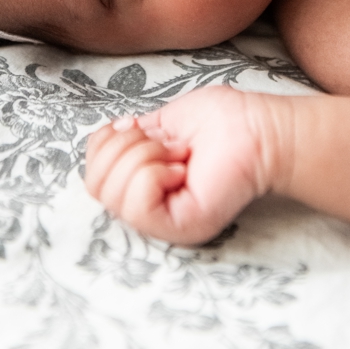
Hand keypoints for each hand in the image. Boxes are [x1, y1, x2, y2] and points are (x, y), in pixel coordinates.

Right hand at [83, 87, 276, 245]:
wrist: (258, 129)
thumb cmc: (222, 121)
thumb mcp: (159, 120)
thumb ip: (128, 137)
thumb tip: (109, 139)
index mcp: (140, 185)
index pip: (91, 173)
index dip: (109, 142)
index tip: (146, 129)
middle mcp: (148, 209)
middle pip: (93, 185)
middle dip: (125, 148)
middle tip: (168, 144)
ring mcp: (163, 222)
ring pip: (110, 193)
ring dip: (142, 157)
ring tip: (179, 155)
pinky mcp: (179, 228)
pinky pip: (137, 205)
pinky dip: (153, 173)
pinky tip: (182, 169)